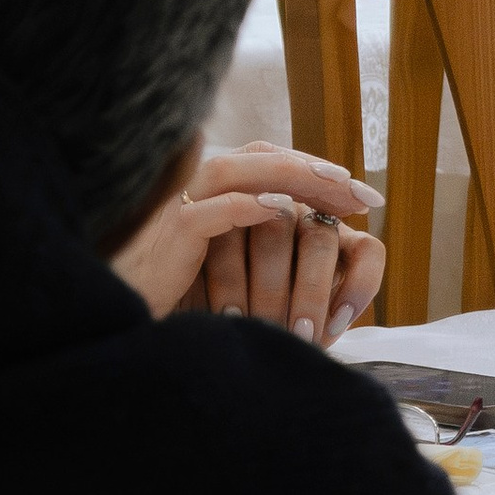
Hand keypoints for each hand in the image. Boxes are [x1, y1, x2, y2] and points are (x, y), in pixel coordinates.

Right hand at [112, 142, 386, 341]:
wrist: (131, 337)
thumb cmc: (186, 306)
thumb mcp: (236, 271)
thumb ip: (265, 244)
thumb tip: (319, 235)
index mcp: (211, 197)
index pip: (268, 162)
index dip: (315, 171)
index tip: (362, 195)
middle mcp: (193, 195)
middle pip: (256, 157)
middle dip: (314, 170)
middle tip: (364, 192)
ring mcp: (175, 215)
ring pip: (232, 172)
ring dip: (288, 176)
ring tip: (336, 191)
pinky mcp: (166, 244)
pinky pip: (205, 214)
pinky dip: (244, 207)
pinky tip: (282, 212)